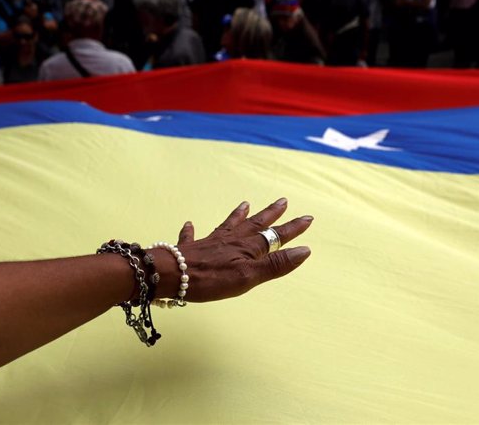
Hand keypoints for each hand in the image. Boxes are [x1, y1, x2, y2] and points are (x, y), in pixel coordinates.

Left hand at [147, 198, 312, 301]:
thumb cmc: (211, 278)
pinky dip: (192, 230)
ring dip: (238, 215)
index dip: (292, 229)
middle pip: (254, 224)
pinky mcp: (190, 248)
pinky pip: (192, 235)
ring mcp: (210, 242)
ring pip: (228, 224)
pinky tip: (189, 224)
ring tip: (245, 204)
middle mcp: (230, 240)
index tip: (307, 218)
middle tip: (283, 201)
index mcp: (247, 247)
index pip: (275, 236)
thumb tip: (304, 250)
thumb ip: (275, 264)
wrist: (171, 274)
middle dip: (270, 214)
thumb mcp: (249, 276)